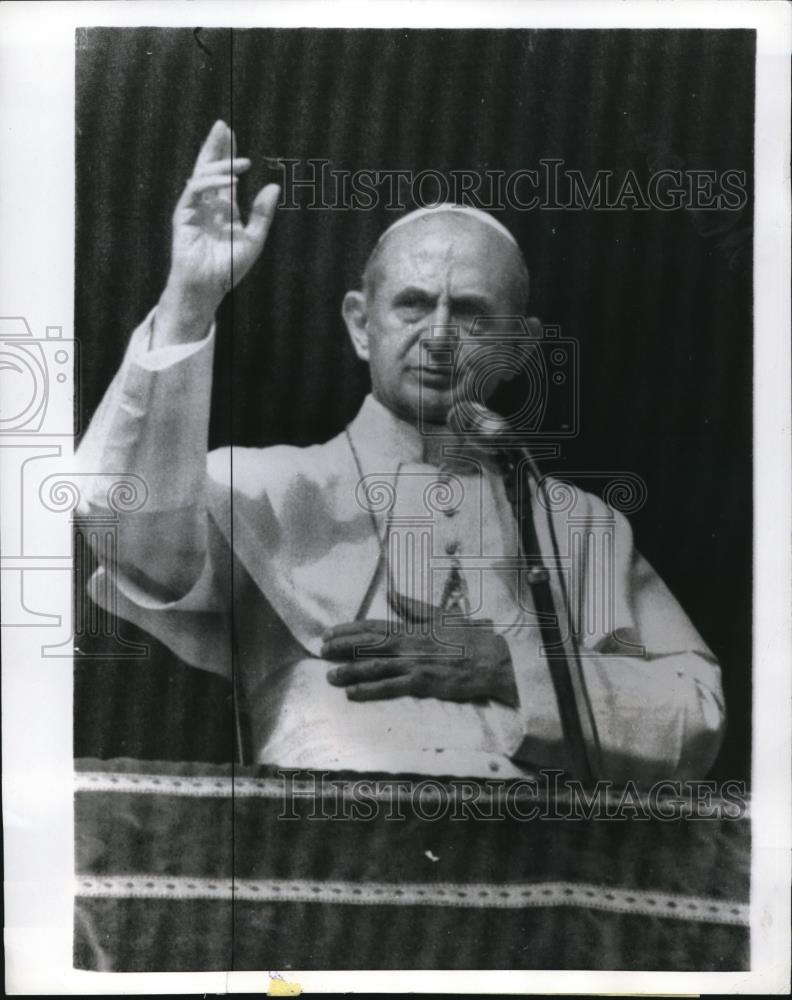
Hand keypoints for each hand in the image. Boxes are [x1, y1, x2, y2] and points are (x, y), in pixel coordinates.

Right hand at [155, 120, 280, 345]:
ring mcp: (193, 208)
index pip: (224, 173)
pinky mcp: (183, 216)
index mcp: (223, 207)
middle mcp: (208, 204)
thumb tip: (274, 187)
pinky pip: (193, 192)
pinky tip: (228, 183)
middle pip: (209, 167)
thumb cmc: (228, 269)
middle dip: (215, 146)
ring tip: (241, 163)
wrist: (208, 287)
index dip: (227, 153)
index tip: (232, 134)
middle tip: (222, 125)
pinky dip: (210, 184)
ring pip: (201, 175)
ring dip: (220, 166)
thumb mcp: (254, 240)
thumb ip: (263, 214)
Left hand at [320, 618, 518, 705]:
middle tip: (321, 651)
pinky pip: (390, 687)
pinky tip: (353, 693)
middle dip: (342, 647)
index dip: (348, 630)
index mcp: (411, 627)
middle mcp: (409, 643)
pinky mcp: (422, 682)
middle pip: (368, 644)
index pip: (373, 626)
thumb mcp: (440, 615)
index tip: (329, 633)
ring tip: (330, 676)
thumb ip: (413, 607)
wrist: (490, 659)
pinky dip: (369, 690)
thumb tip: (392, 593)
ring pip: (374, 666)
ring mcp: (414, 663)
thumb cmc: (467, 637)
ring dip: (350, 671)